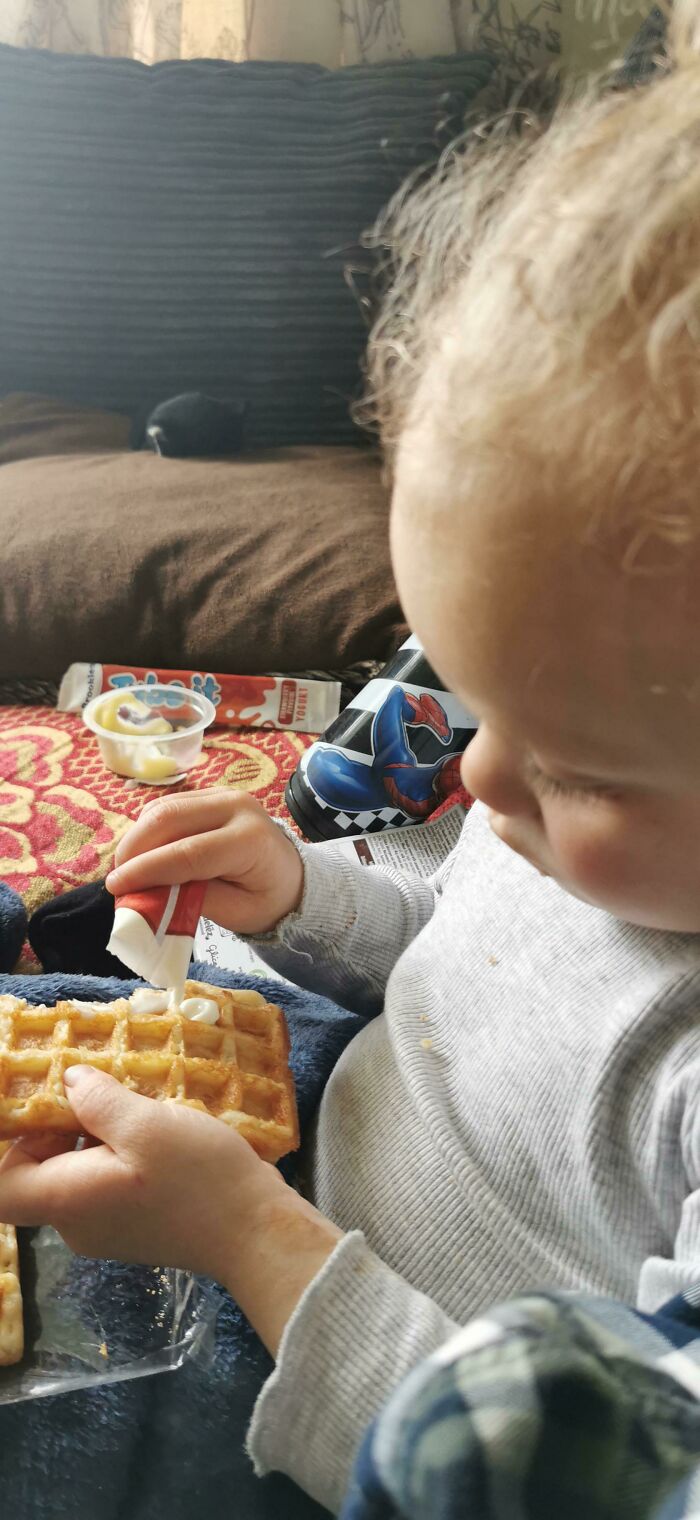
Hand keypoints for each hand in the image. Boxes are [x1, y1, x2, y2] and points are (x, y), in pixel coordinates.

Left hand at [0, 1067, 341, 1355]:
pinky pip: (104, 1181)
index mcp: (68, 1201)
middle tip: (88, 1083)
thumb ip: (98, 1101)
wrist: (255, 1232)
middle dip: (54, 1125)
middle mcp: (76, 1223)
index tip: (31, 1104)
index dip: (4, 1144)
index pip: (0, 1188)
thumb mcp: (148, 1126)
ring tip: (124, 1095)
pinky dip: (114, 1149)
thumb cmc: (199, 1179)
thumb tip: (68, 1082)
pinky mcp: (133, 1224)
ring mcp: (106, 1227)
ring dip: (90, 1132)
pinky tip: (147, 1123)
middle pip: (35, 1173)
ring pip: (73, 1173)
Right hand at [106, 789, 304, 935]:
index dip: (147, 869)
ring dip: (137, 837)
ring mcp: (223, 795)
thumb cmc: (265, 900)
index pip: (188, 852)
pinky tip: (142, 853)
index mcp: (250, 840)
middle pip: (170, 819)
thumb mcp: (235, 913)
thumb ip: (192, 900)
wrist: (290, 876)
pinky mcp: (210, 795)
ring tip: (127, 869)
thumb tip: (146, 894)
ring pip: (164, 808)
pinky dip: (148, 828)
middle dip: (134, 848)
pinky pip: (168, 805)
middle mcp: (237, 807)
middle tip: (117, 879)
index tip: (116, 886)